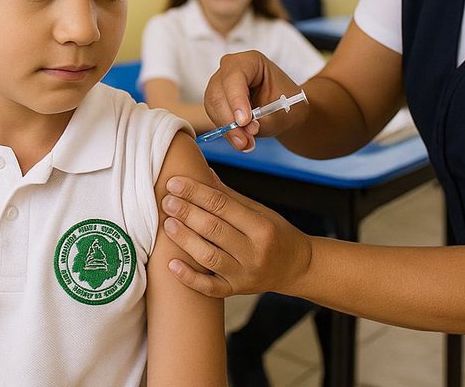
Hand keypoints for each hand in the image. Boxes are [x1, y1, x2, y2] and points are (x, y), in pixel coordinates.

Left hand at [160, 172, 312, 298]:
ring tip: (168, 224)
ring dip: (186, 240)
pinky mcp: (237, 290)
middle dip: (187, 213)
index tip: (175, 183)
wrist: (297, 268)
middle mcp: (254, 252)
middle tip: (166, 201)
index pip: (223, 205)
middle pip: (214, 229)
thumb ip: (230, 197)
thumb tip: (203, 173)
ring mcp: (245, 274)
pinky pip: (210, 288)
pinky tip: (171, 264)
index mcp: (261, 227)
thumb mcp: (260, 211)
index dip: (196, 192)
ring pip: (209, 257)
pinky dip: (189, 277)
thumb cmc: (276, 233)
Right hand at [203, 51, 306, 150]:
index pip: (234, 77)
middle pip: (218, 93)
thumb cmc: (286, 104)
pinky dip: (227, 131)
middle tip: (246, 141)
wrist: (285, 109)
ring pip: (213, 106)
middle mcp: (230, 68)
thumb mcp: (280, 111)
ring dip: (228, 129)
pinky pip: (214, 116)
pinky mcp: (215, 98)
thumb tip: (242, 129)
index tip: (244, 122)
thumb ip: (260, 119)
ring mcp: (220, 82)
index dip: (236, 100)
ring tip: (247, 143)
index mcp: (250, 61)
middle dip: (230, 121)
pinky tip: (242, 140)